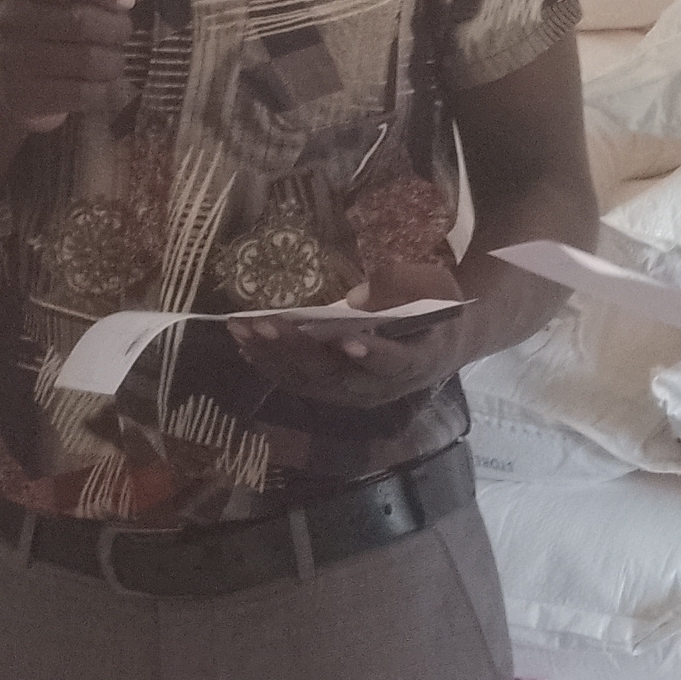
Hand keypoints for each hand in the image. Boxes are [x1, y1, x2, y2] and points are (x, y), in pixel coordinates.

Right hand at [0, 0, 137, 132]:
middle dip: (116, 28)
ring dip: (114, 62)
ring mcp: (15, 61)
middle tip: (124, 33)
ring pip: (87, 60)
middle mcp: (13, 21)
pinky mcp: (25, 97)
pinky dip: (105, 91)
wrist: (8, 85)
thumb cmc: (47, 32)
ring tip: (115, 61)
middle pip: (80, 21)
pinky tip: (106, 86)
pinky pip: (82, 94)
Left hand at [229, 253, 471, 408]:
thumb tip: (356, 297)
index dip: (372, 353)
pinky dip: (271, 364)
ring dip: (273, 356)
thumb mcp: (434, 286)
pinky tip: (246, 345)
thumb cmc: (438, 307)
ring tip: (241, 329)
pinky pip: (300, 382)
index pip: (393, 362)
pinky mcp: (336, 391)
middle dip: (297, 349)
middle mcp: (381, 386)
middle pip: (337, 374)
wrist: (439, 343)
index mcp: (415, 360)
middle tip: (264, 323)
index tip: (348, 338)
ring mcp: (355, 393)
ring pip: (311, 381)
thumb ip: (401, 287)